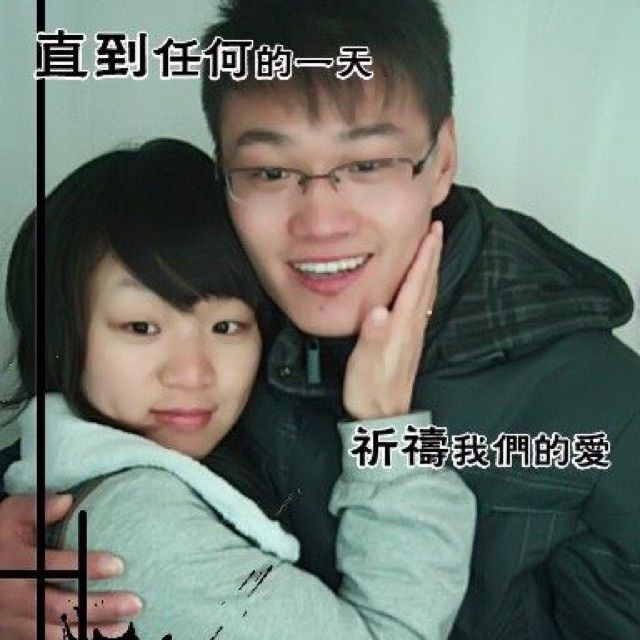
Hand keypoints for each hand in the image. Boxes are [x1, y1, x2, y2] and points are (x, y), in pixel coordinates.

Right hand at [0, 494, 141, 638]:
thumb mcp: (9, 515)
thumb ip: (37, 508)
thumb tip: (68, 500)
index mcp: (16, 564)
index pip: (55, 567)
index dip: (87, 568)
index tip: (120, 566)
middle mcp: (14, 596)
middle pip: (60, 606)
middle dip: (99, 607)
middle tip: (135, 603)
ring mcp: (10, 620)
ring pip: (53, 632)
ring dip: (90, 632)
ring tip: (125, 628)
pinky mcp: (11, 633)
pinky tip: (97, 638)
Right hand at [343, 220, 442, 419]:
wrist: (382, 417)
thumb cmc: (370, 389)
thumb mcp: (366, 364)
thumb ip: (373, 337)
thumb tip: (379, 310)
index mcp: (402, 326)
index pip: (416, 284)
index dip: (424, 257)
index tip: (431, 231)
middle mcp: (412, 326)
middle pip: (426, 283)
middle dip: (432, 254)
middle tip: (436, 227)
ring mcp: (413, 334)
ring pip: (427, 292)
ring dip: (431, 267)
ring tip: (432, 247)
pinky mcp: (409, 341)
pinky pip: (422, 304)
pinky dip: (425, 285)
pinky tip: (422, 284)